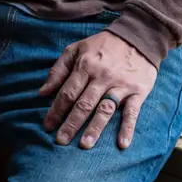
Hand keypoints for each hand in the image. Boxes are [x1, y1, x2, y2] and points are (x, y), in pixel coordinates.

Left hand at [40, 31, 156, 149]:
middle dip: (71, 123)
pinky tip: (122, 144)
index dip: (56, 110)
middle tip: (60, 141)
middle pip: (84, 104)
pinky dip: (127, 128)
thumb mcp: (77, 49)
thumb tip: (43, 92)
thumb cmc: (102, 45)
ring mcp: (120, 85)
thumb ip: (58, 69)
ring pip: (105, 109)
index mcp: (85, 65)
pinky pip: (132, 112)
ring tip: (84, 145)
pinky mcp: (138, 91)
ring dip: (94, 128)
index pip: (68, 92)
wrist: (137, 37)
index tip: (47, 126)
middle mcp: (101, 76)